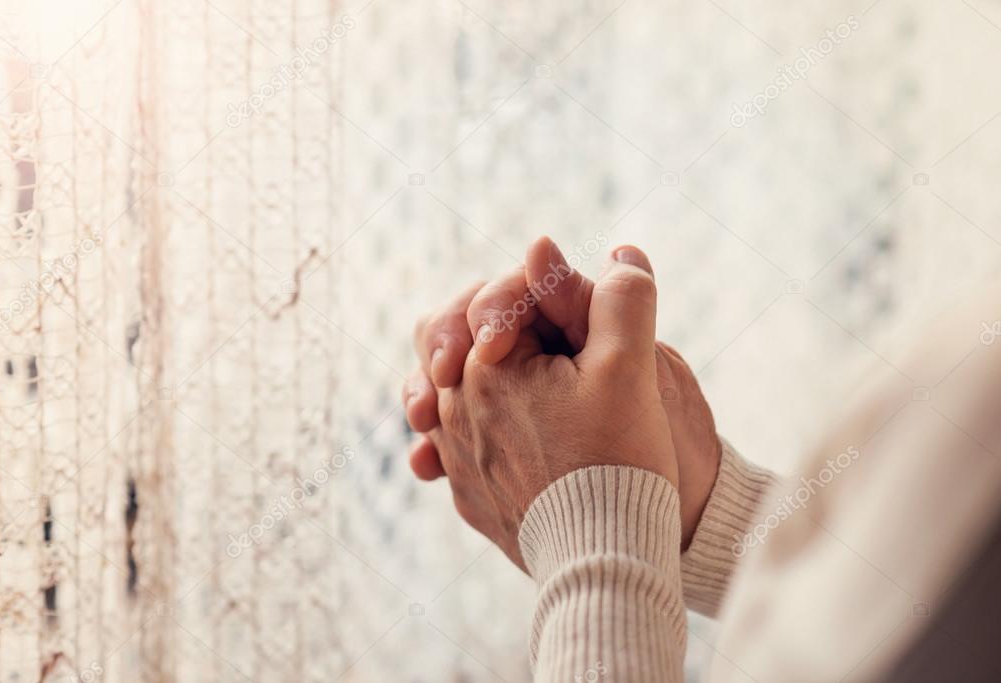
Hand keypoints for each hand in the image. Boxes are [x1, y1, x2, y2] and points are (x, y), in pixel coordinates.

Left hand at [429, 249, 677, 569]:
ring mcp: (456, 457)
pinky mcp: (470, 496)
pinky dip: (470, 431)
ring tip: (496, 376)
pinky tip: (496, 439)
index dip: (533, 295)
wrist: (606, 559)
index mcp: (483, 368)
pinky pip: (451, 448)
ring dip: (468, 377)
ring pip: (442, 394)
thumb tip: (620, 253)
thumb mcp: (632, 366)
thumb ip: (622, 299)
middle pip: (444, 340)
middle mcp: (452, 411)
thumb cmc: (618, 458)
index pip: (491, 301)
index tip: (567, 318)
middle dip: (482, 326)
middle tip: (512, 333)